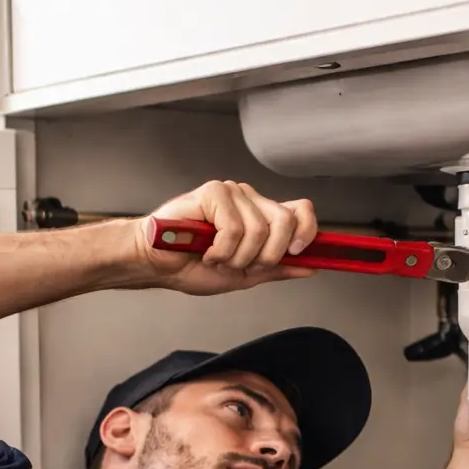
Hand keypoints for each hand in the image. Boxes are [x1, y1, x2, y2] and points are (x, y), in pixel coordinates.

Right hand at [135, 181, 319, 294]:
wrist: (157, 265)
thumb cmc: (192, 266)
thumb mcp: (244, 276)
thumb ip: (277, 269)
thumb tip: (311, 267)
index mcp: (260, 216)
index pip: (300, 210)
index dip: (308, 230)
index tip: (299, 252)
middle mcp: (249, 200)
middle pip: (286, 221)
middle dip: (266, 255)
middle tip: (240, 266)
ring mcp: (232, 193)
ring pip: (259, 229)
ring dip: (237, 258)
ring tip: (216, 259)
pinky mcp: (213, 192)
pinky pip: (234, 228)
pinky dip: (221, 250)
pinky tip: (205, 250)